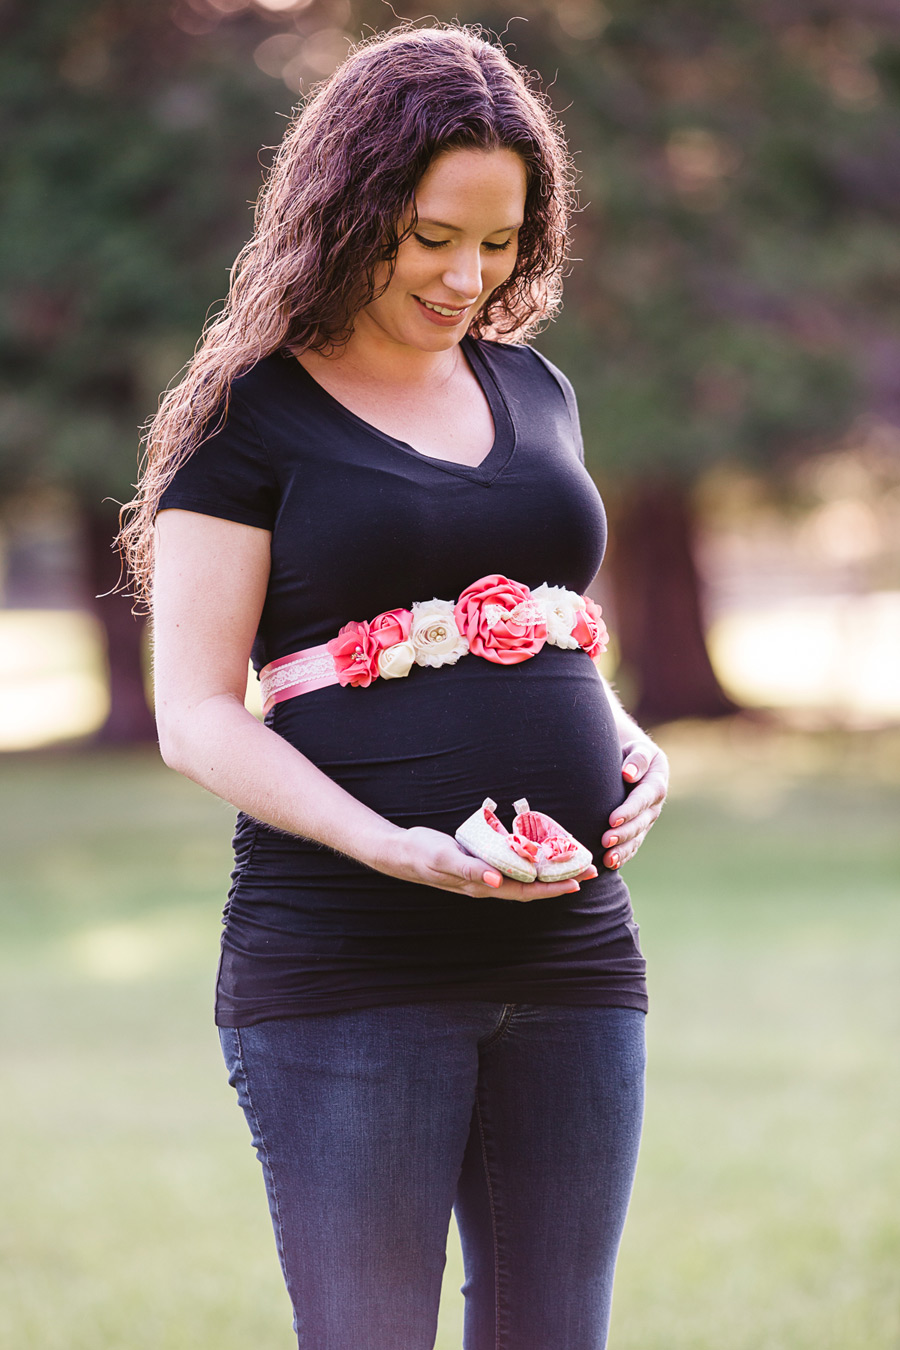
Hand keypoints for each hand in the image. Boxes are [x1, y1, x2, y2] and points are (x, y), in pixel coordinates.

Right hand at [375, 826, 597, 902]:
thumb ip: (468, 870)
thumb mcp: (443, 859)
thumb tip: (497, 880)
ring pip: (523, 878)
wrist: (398, 853)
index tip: (577, 882)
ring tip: (571, 861)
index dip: (551, 889)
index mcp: (482, 886)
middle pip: (530, 888)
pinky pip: (511, 866)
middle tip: (589, 869)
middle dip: (559, 880)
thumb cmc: (421, 855)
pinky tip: (539, 853)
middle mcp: (487, 884)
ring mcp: (483, 875)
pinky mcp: (479, 863)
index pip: (524, 892)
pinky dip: (529, 862)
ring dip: (547, 872)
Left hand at [601, 740, 668, 870]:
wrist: (637, 763)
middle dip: (623, 834)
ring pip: (637, 838)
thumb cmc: (634, 753)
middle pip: (640, 823)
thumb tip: (628, 773)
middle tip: (605, 841)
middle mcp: (654, 806)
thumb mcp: (639, 749)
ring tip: (607, 860)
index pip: (642, 799)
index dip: (628, 811)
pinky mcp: (640, 829)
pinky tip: (611, 864)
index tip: (612, 819)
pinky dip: (624, 855)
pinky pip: (634, 844)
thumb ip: (637, 759)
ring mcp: (647, 820)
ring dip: (623, 850)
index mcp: (655, 784)